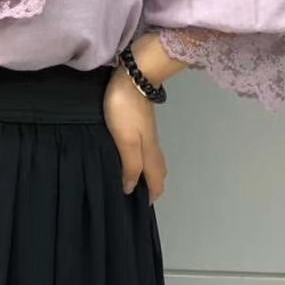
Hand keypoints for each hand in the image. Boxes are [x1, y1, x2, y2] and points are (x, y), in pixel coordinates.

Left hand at [103, 66, 167, 202]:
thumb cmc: (126, 110)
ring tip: (134, 182)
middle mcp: (153, 145)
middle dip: (153, 186)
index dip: (152, 195)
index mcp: (150, 152)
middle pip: (159, 171)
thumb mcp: (126, 140)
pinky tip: (131, 158)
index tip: (141, 207)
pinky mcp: (143, 124)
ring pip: (153, 160)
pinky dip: (142, 160)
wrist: (134, 76)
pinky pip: (147, 150)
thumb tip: (131, 188)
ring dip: (148, 173)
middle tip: (138, 197)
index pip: (157, 180)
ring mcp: (149, 134)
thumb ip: (131, 165)